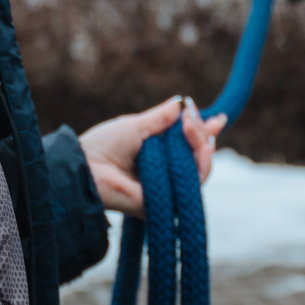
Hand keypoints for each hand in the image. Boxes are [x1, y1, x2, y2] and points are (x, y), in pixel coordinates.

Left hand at [80, 96, 222, 217]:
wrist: (87, 166)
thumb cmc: (104, 145)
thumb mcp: (137, 125)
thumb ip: (163, 118)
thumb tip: (183, 103)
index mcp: (156, 154)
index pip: (186, 145)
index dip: (202, 132)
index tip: (217, 118)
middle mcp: (164, 171)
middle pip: (197, 156)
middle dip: (201, 133)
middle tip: (193, 118)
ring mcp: (167, 187)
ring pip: (200, 169)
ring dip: (202, 145)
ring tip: (195, 128)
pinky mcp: (168, 200)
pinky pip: (194, 184)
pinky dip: (201, 163)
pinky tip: (202, 146)